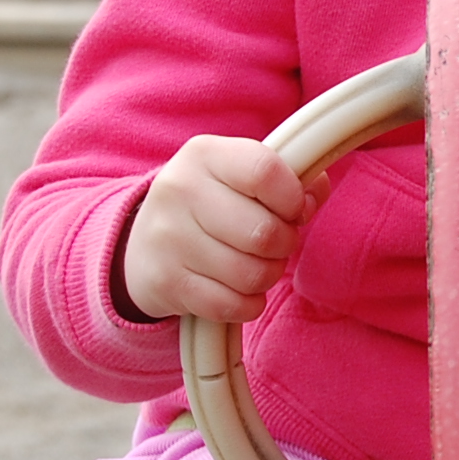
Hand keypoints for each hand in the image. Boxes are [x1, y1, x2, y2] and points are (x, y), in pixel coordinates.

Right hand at [121, 135, 327, 323]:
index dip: (293, 198)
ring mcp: (168, 239)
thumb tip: (313, 195)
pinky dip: (247, 303)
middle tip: (276, 242)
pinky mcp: (165, 282)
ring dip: (267, 275)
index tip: (294, 208)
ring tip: (256, 263)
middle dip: (284, 243)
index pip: (265, 172)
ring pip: (251, 274)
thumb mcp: (242, 175)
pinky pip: (231, 305)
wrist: (144, 245)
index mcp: (204, 154)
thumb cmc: (213, 205)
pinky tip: (239, 289)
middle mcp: (179, 190)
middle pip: (264, 232)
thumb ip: (290, 175)